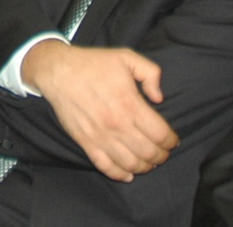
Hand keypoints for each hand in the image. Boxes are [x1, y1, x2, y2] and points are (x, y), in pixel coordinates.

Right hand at [21, 41, 176, 181]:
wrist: (59, 72)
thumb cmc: (93, 63)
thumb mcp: (126, 57)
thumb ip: (150, 73)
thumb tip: (159, 98)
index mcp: (130, 103)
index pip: (160, 133)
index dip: (171, 141)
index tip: (173, 141)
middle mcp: (117, 124)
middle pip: (148, 152)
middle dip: (161, 156)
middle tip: (164, 153)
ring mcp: (101, 136)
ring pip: (130, 164)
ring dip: (145, 167)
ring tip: (149, 162)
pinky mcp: (86, 143)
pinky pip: (106, 167)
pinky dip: (120, 175)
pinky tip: (128, 173)